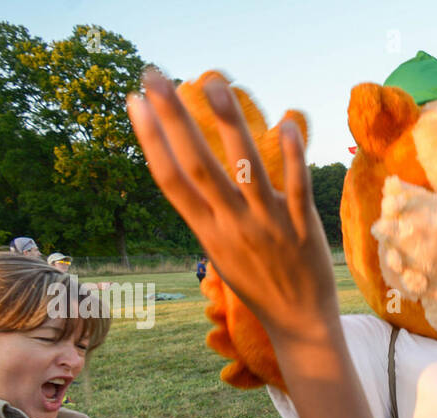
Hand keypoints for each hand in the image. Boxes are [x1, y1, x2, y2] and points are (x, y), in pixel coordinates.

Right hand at [127, 70, 335, 344]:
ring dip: (229, 123)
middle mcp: (232, 226)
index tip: (134, 101)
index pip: (170, 179)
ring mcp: (268, 226)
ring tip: (214, 82)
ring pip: (245, 169)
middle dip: (173, 118)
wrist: (300, 324)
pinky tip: (287, 123)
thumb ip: (209, 212)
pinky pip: (296, 188)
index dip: (149, 139)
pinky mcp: (303, 228)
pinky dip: (293, 157)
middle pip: (197, 165)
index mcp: (207, 232)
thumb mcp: (221, 252)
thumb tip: (192, 168)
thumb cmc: (259, 283)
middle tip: (154, 74)